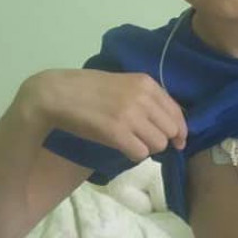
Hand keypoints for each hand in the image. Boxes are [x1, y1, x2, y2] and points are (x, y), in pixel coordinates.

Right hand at [19, 69, 187, 161]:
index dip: (181, 129)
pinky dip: (134, 154)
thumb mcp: (124, 84)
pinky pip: (141, 153)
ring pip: (158, 144)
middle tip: (146, 141)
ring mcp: (131, 114)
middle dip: (162, 139)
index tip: (179, 141)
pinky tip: (123, 148)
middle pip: (171, 130)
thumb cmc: (89, 89)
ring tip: (131, 142)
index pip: (177, 111)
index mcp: (147, 83)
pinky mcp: (117, 132)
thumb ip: (147, 98)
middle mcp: (143, 97)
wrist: (57, 94)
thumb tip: (170, 122)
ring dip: (147, 148)